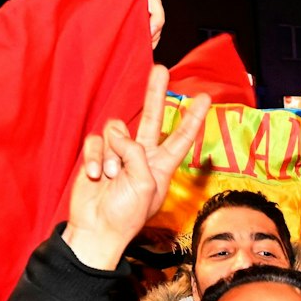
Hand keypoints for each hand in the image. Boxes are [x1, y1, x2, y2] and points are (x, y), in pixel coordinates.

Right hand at [63, 65, 211, 270]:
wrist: (96, 229)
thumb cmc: (126, 216)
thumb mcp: (145, 186)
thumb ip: (137, 155)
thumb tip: (120, 137)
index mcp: (162, 166)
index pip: (181, 137)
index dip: (193, 118)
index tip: (204, 98)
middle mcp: (142, 156)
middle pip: (151, 117)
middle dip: (155, 93)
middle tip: (159, 70)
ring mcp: (118, 154)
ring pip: (117, 130)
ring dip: (113, 153)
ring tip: (111, 176)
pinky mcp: (98, 155)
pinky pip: (96, 141)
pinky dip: (95, 158)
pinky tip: (96, 176)